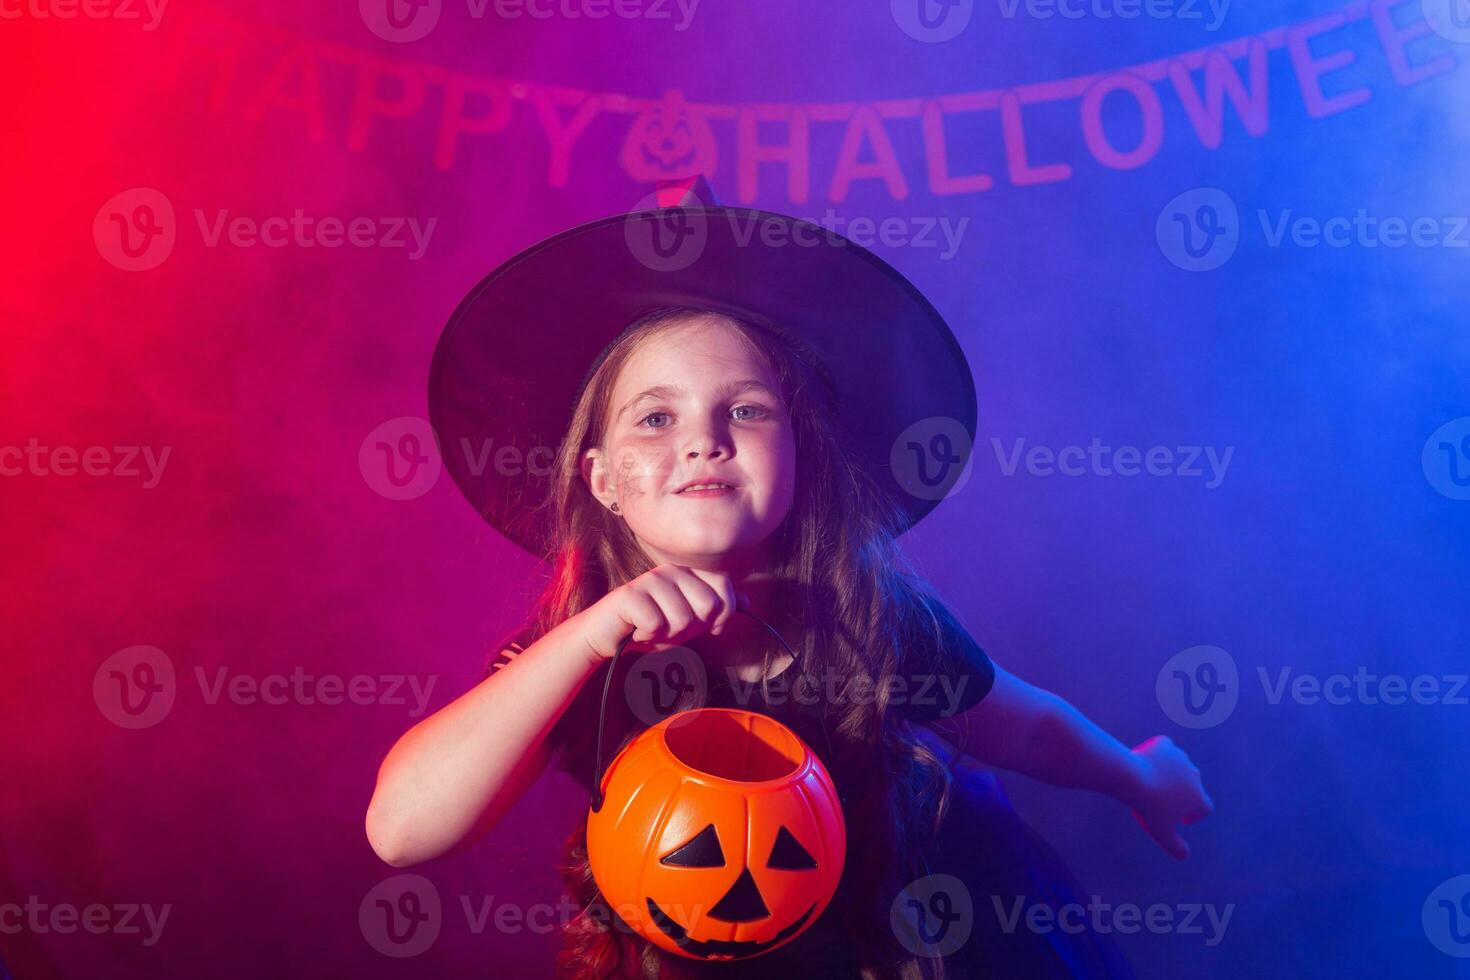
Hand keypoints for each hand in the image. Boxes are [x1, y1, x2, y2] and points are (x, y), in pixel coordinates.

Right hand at [579, 564, 744, 661]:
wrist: (609, 635)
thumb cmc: (652, 625)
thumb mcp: (691, 620)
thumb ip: (718, 609)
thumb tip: (748, 603)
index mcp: (689, 573)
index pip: (724, 590)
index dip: (721, 616)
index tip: (707, 627)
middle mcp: (672, 571)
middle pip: (707, 606)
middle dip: (691, 629)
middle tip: (670, 627)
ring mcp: (650, 580)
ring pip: (682, 620)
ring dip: (667, 635)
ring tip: (651, 628)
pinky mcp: (630, 594)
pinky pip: (656, 625)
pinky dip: (647, 636)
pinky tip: (636, 629)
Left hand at [1127, 735, 1213, 859]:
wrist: (1132, 777)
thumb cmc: (1147, 807)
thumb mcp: (1160, 832)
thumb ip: (1175, 847)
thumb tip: (1184, 856)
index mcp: (1198, 798)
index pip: (1204, 808)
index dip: (1194, 814)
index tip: (1180, 818)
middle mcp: (1195, 776)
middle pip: (1192, 786)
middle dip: (1181, 793)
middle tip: (1160, 800)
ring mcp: (1181, 758)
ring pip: (1178, 766)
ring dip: (1170, 773)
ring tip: (1152, 780)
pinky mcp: (1165, 745)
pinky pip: (1165, 748)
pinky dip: (1159, 753)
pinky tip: (1149, 758)